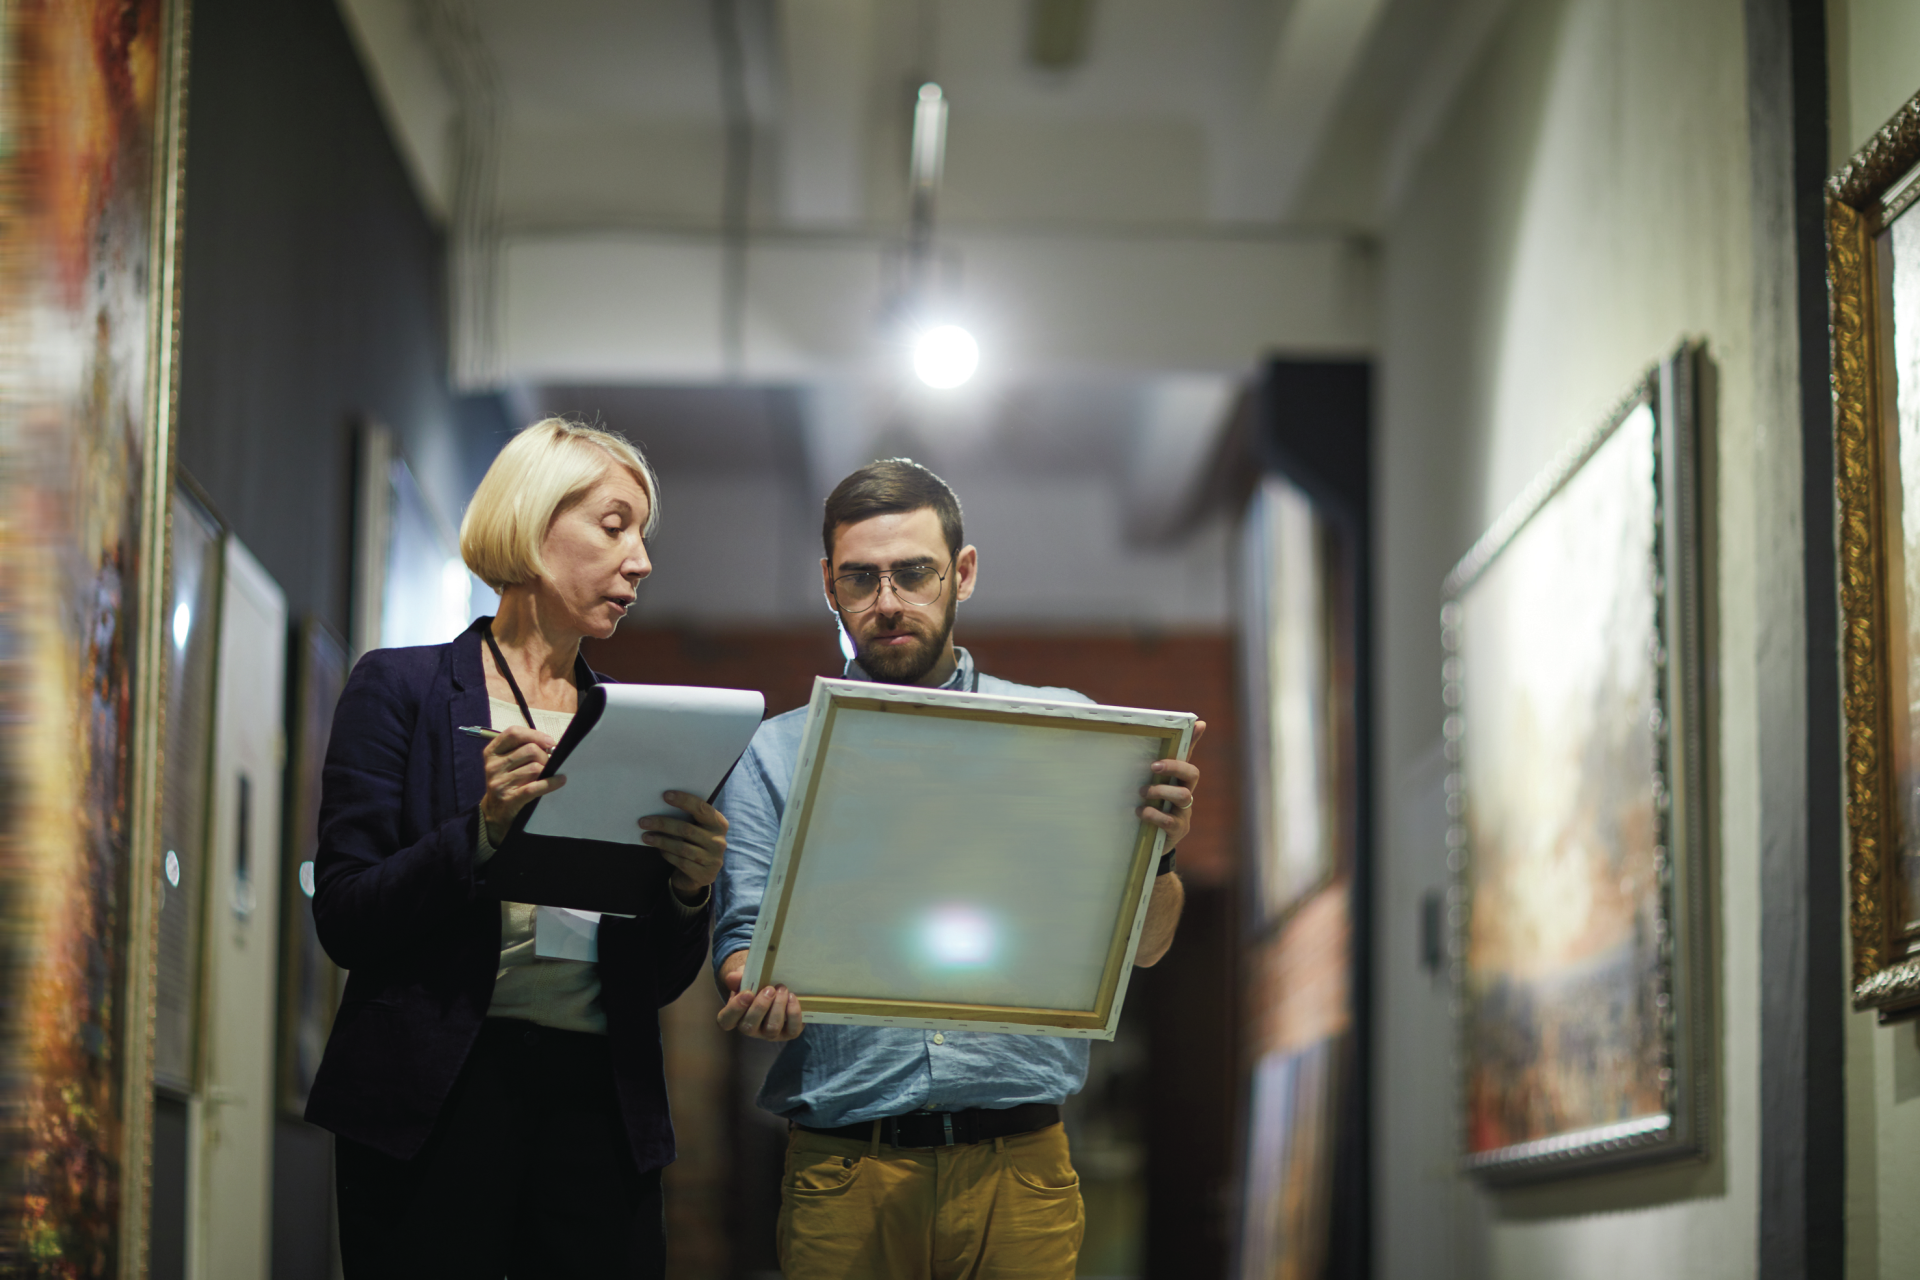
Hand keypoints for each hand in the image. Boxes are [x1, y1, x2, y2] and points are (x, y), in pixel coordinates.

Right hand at [480, 726, 565, 844]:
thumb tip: (549, 743)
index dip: (534, 734)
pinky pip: (536, 787)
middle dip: (545, 755)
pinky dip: (551, 783)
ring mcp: (500, 783)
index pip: (513, 733)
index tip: (549, 741)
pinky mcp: (509, 798)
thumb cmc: (507, 781)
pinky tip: (560, 780)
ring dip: (547, 771)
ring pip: (535, 768)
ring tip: (547, 775)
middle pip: (530, 750)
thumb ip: (521, 748)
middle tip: (548, 763)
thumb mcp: (506, 762)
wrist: (495, 811)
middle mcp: (493, 766)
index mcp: (492, 752)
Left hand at [639, 791, 728, 899]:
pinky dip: (667, 855)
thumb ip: (687, 818)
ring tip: (645, 836)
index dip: (684, 801)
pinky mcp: (705, 874)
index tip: (665, 795)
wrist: (700, 875)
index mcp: (719, 823)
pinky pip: (681, 862)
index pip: (702, 808)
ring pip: (682, 847)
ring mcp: (713, 859)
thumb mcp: (696, 828)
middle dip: (663, 824)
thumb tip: (660, 804)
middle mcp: (719, 841)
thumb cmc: (694, 844)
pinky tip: (659, 849)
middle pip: (687, 829)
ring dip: (661, 841)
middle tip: (643, 821)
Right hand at [715, 951, 803, 1040]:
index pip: (726, 1020)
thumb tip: (733, 977)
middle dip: (761, 1006)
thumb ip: (739, 977)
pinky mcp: (787, 1033)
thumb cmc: (756, 983)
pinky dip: (794, 1013)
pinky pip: (792, 1030)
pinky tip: (792, 997)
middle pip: (749, 1027)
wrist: (776, 985)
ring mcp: (769, 1033)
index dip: (735, 1009)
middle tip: (770, 989)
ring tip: (782, 989)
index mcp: (735, 1016)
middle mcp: (750, 1028)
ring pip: (772, 1029)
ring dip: (778, 1008)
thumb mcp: (746, 976)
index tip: (748, 993)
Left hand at [1139, 719, 1205, 850]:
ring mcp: (1184, 812)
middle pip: (1192, 775)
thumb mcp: (1153, 787)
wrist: (1154, 842)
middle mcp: (1186, 794)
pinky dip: (1153, 814)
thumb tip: (1160, 742)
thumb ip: (1157, 767)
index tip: (1197, 725)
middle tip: (1153, 767)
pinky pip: (1169, 820)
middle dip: (1175, 767)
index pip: (1189, 757)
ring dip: (1160, 791)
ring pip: (1183, 796)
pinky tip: (1141, 812)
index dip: (1194, 741)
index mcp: (1180, 781)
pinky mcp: (1177, 830)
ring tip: (1143, 793)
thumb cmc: (1155, 808)